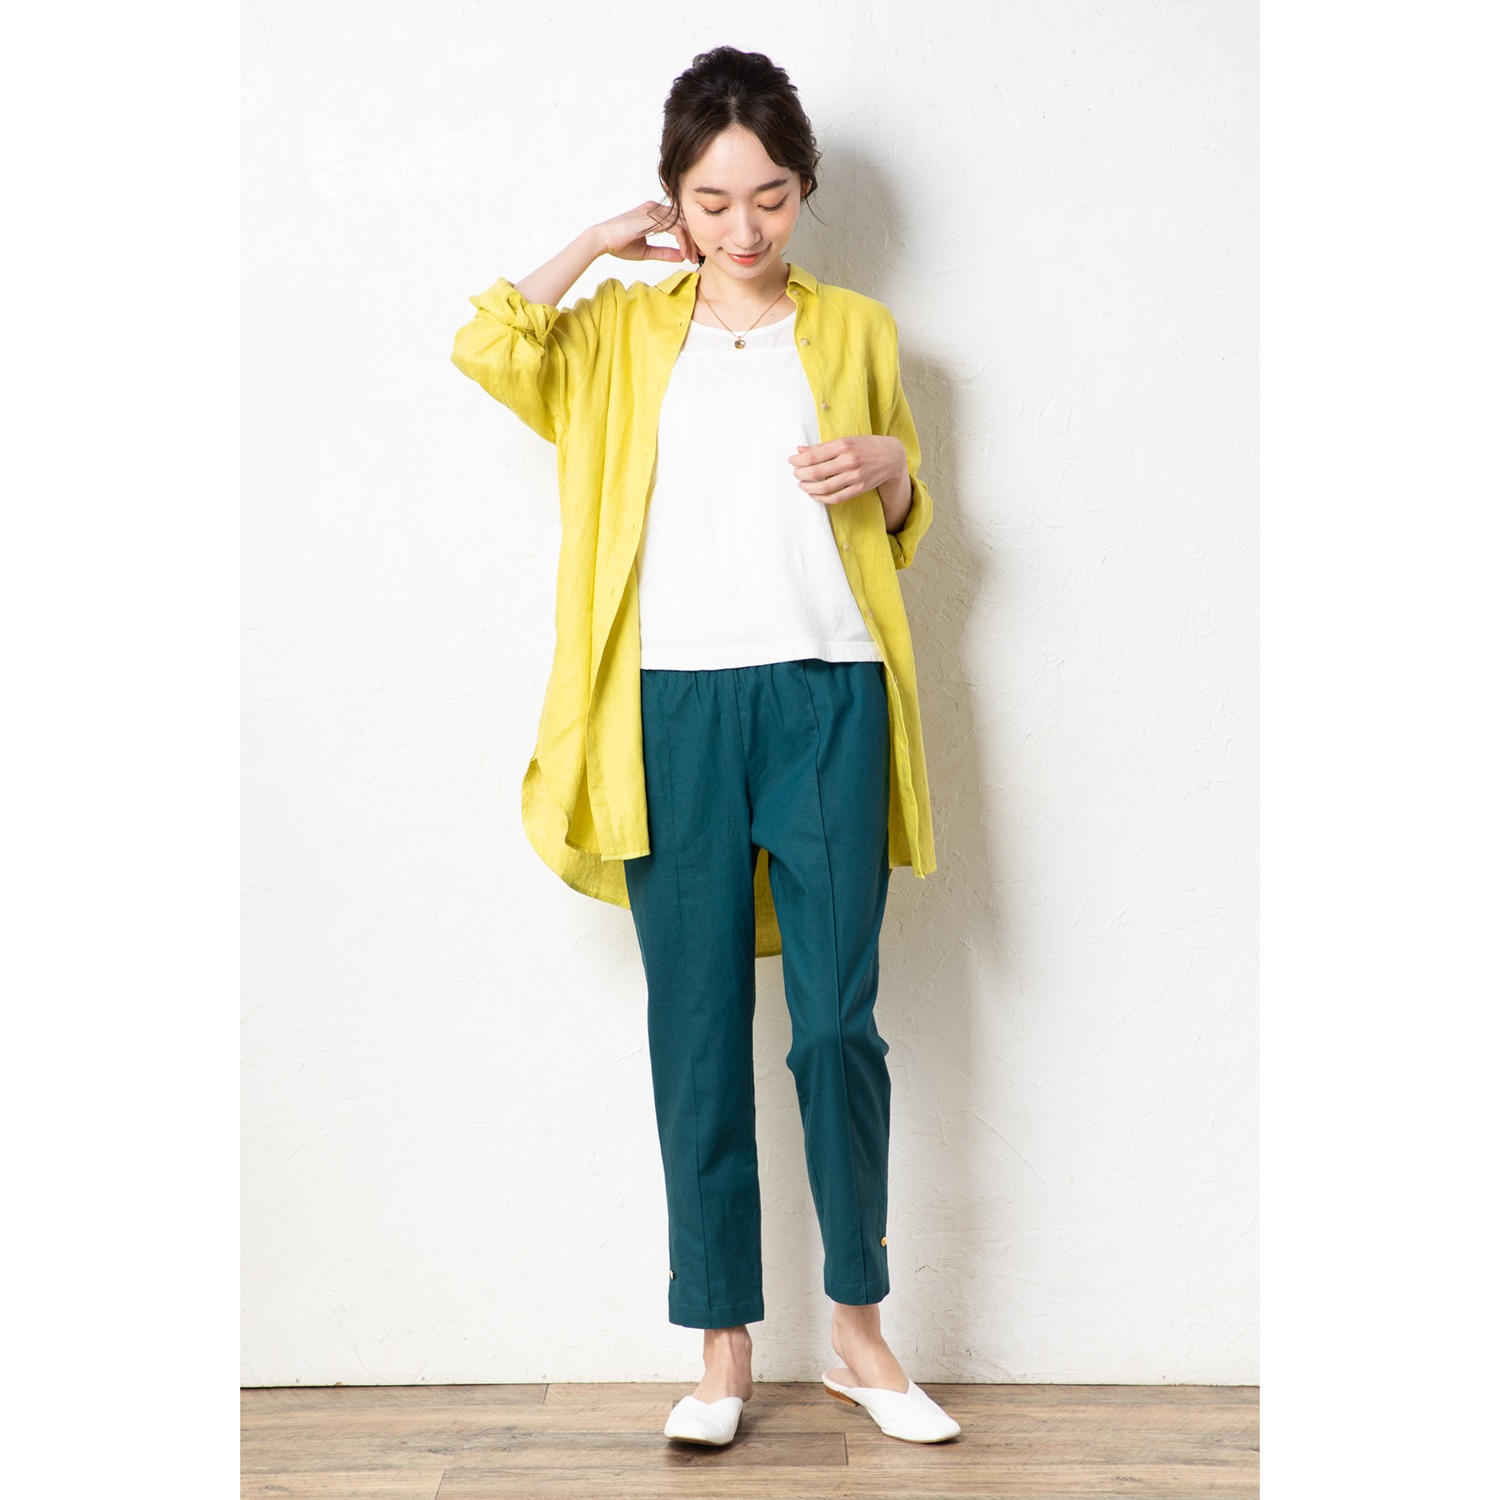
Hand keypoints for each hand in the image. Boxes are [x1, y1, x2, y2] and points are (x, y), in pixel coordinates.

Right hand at [590, 200, 699, 264]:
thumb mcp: (646, 251)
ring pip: (683, 224)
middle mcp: (656, 209)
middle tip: (701, 255)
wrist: (602, 240)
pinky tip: (685, 254)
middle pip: (684, 220)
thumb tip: (681, 257)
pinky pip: (676, 227)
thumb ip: (664, 252)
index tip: (695, 253)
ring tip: (694, 258)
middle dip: (695, 238)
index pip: (679, 222)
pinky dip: (683, 241)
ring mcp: (654, 211)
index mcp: (654, 214)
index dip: (689, 237)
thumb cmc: (618, 244)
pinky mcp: (652, 217)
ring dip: (690, 242)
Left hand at [788, 436, 906, 506]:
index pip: (813, 455)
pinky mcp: (860, 488)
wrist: (891, 456)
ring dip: (809, 488)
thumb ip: (822, 447)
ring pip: (825, 487)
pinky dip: (822, 498)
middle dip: (801, 474)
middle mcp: (849, 460)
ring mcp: (855, 476)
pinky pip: (836, 497)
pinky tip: (814, 495)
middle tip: (795, 474)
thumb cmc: (865, 446)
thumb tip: (800, 450)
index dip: (798, 460)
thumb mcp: (845, 441)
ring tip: (802, 485)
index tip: (791, 461)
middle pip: (816, 471)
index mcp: (843, 445)